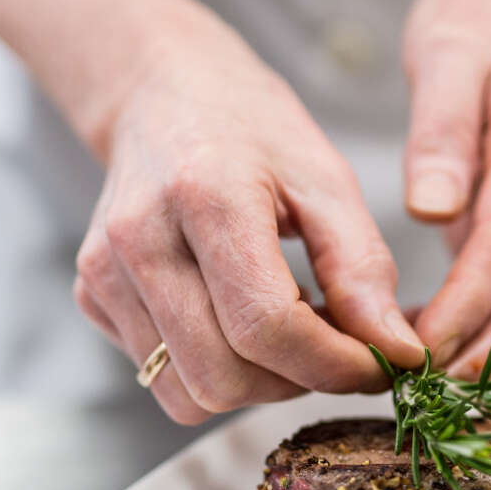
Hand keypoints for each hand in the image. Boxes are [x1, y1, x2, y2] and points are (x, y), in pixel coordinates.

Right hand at [74, 19, 424, 422]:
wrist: (162, 94)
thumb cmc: (252, 131)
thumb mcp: (327, 180)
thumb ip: (364, 270)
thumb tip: (398, 351)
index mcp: (203, 196)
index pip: (266, 326)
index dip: (333, 365)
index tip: (380, 365)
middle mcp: (139, 241)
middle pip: (225, 376)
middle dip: (297, 382)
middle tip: (337, 348)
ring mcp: (105, 274)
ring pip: (192, 395)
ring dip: (258, 385)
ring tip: (289, 330)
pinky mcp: (92, 298)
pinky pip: (165, 381)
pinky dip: (218, 371)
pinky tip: (242, 320)